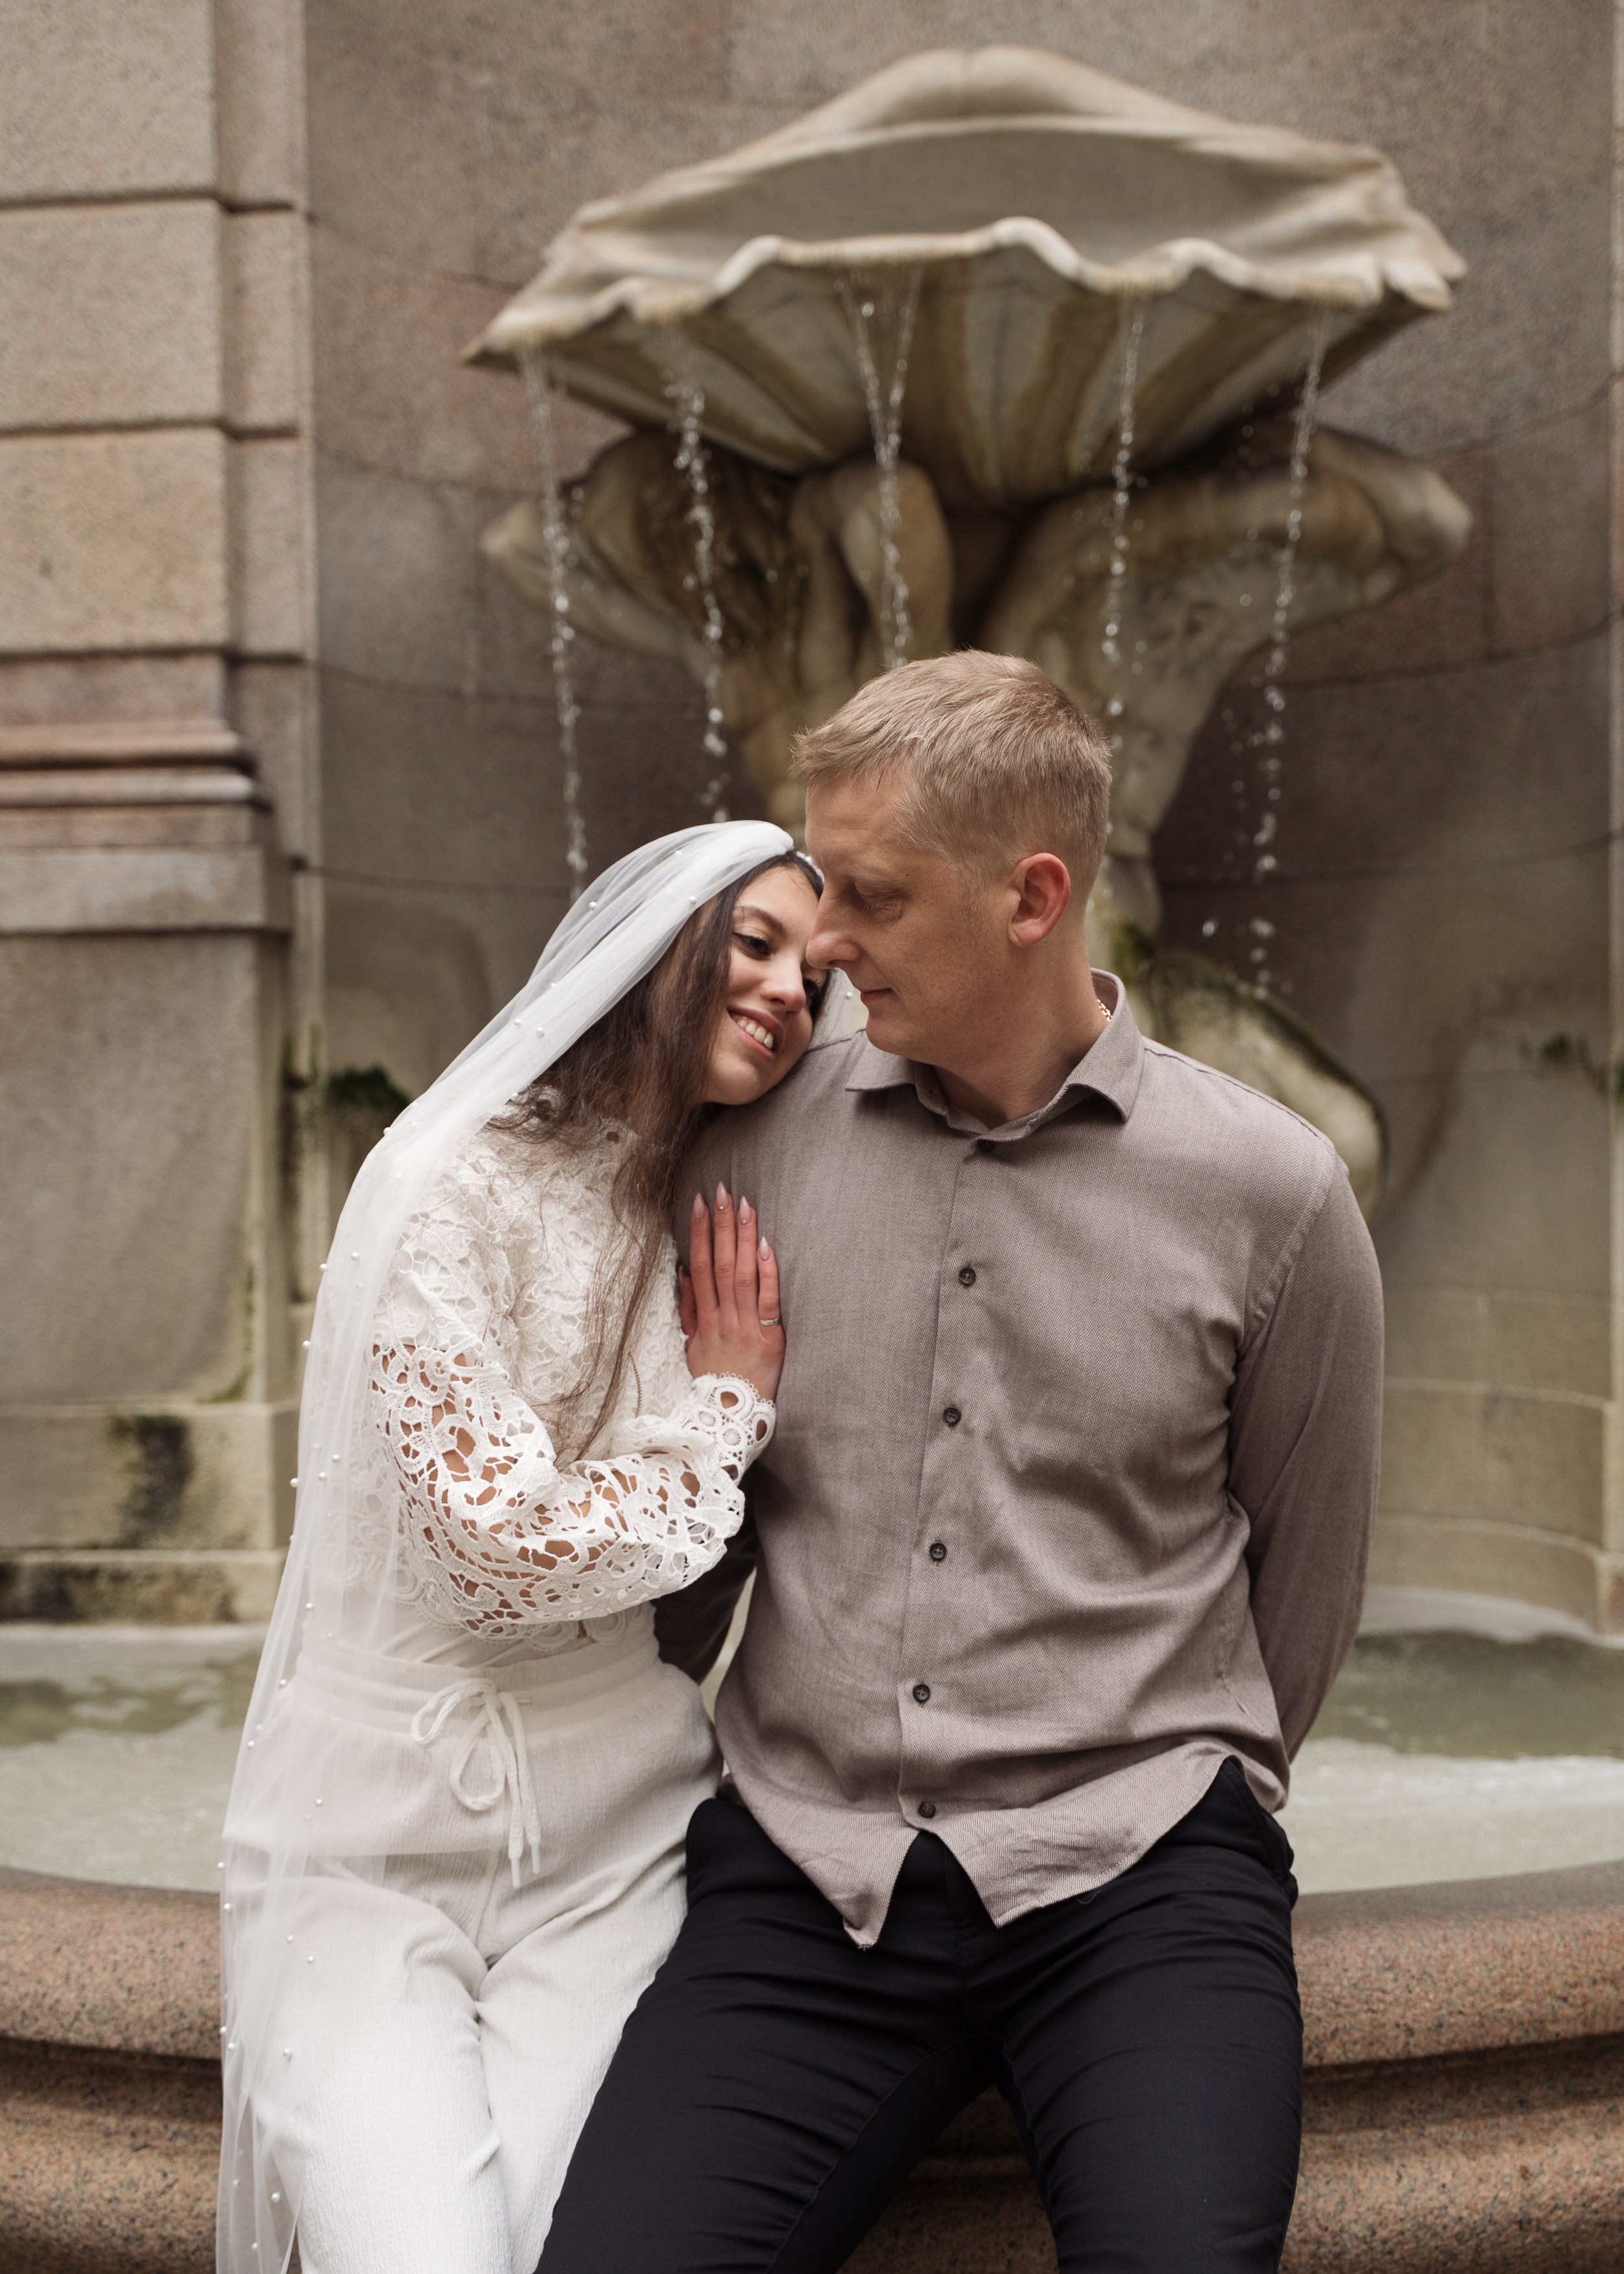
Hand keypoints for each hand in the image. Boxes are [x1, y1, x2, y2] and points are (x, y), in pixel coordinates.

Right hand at [679, 1186, 783, 1403]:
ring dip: (743, 1238)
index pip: (699, 1266)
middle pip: (719, 1264)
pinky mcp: (770, 1339)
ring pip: (741, 1275)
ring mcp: (745, 1327)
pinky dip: (766, 1273)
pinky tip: (766, 1246)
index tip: (699, 1202)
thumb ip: (690, 1310)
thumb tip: (684, 1272)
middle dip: (720, 1225)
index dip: (698, 1233)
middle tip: (722, 1190)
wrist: (730, 1420)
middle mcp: (722, 1318)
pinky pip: (768, 1301)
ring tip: (744, 1205)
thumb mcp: (692, 1346)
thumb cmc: (714, 1381)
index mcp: (704, 1318)